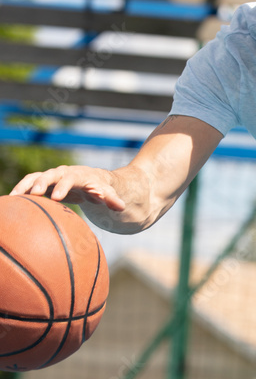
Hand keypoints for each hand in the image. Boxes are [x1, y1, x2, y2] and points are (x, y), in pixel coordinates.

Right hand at [10, 165, 125, 210]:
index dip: (63, 186)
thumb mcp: (108, 193)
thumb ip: (112, 199)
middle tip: (33, 194)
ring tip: (13, 198)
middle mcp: (63, 172)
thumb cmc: (101, 189)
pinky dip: (21, 190)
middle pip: (49, 174)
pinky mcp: (44, 182)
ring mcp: (52, 176)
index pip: (70, 178)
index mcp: (78, 175)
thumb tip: (120, 206)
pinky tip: (11, 202)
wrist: (92, 181)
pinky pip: (30, 184)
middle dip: (41, 183)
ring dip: (24, 186)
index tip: (56, 197)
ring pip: (35, 177)